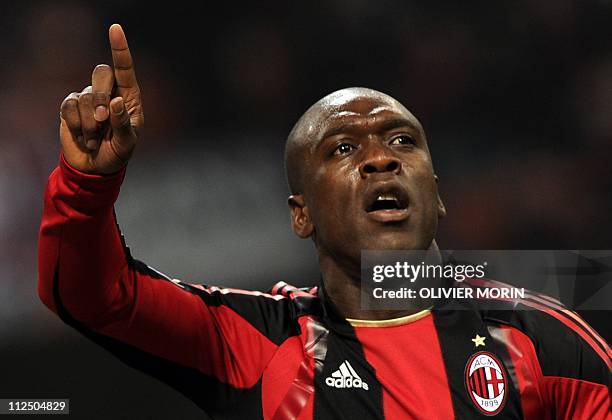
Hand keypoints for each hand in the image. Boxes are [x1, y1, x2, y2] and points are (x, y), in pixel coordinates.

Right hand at [59, 24, 143, 173]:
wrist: (95, 168)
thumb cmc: (118, 153)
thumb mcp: (127, 143)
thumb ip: (123, 123)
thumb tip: (115, 102)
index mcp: (128, 97)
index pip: (125, 69)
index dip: (120, 48)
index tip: (115, 28)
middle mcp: (109, 93)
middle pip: (101, 74)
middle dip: (101, 98)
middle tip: (103, 121)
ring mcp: (88, 98)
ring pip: (85, 95)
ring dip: (90, 123)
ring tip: (96, 139)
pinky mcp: (70, 107)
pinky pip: (69, 106)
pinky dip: (77, 126)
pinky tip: (84, 138)